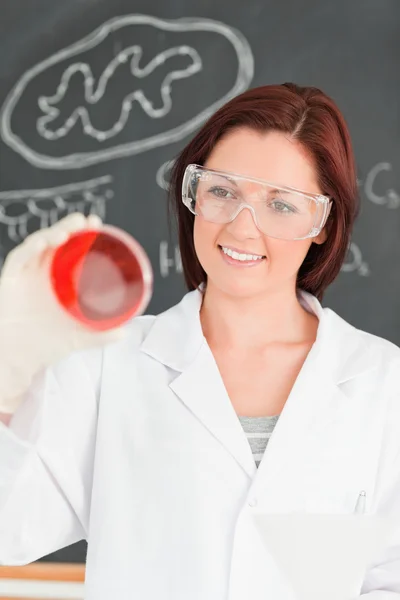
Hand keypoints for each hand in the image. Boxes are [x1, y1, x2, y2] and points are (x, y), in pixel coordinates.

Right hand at [0, 213, 125, 412]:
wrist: (17, 360)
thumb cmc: (43, 345)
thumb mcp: (77, 338)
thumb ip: (100, 335)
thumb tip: (123, 333)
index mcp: (56, 280)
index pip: (68, 250)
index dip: (81, 235)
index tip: (97, 225)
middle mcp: (40, 273)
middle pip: (54, 241)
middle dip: (70, 227)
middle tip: (88, 221)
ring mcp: (24, 276)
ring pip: (37, 245)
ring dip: (53, 233)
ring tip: (70, 230)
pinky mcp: (9, 280)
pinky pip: (18, 258)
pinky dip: (31, 248)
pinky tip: (45, 242)